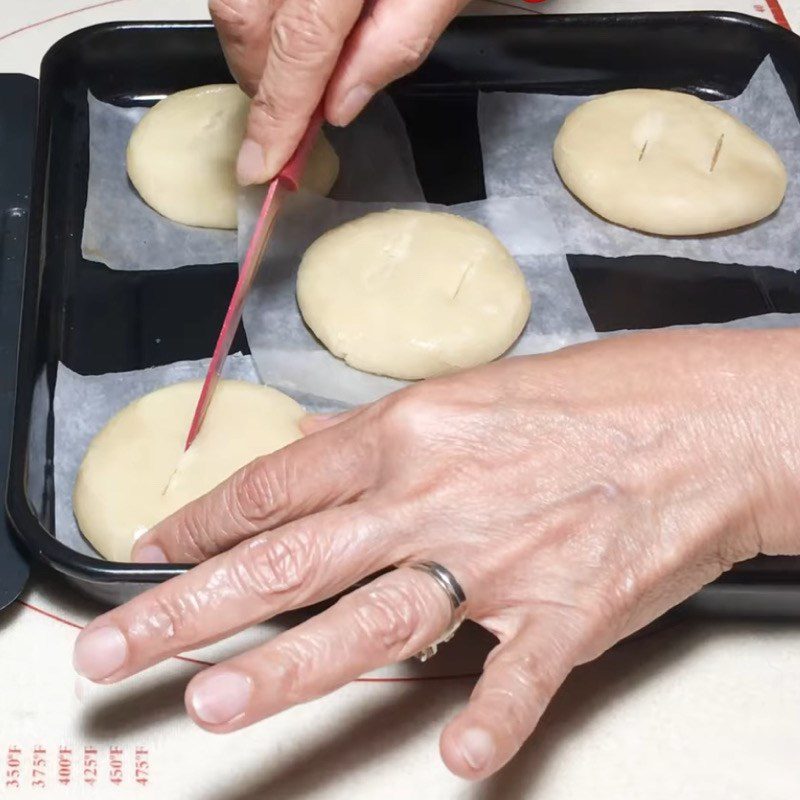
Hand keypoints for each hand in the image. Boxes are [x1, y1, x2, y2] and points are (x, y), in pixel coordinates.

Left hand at [73, 329, 799, 779]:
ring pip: (373, 620)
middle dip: (194, 606)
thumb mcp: (471, 394)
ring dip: (287, 669)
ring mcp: (503, 560)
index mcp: (414, 433)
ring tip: (211, 707)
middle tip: (116, 646)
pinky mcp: (571, 611)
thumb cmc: (600, 392)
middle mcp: (442, 497)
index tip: (158, 551)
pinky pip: (518, 675)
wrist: (713, 419)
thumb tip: (316, 463)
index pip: (282, 485)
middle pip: (294, 557)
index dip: (207, 521)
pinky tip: (454, 754)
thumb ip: (388, 440)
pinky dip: (488, 718)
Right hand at [209, 0, 468, 184]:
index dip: (277, 113)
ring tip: (297, 59)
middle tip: (291, 109)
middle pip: (242, 14)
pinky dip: (259, 5)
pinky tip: (290, 17)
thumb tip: (338, 102)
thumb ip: (398, 41)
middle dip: (260, 77)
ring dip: (254, 40)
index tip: (259, 166)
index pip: (299, 47)